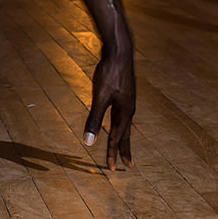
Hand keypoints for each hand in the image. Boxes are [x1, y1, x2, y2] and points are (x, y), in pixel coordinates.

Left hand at [83, 20, 136, 171]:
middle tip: (127, 165)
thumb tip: (88, 142)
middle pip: (125, 134)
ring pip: (124, 124)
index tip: (111, 169)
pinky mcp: (123, 92)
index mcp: (125, 113)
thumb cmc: (110, 72)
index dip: (112, 154)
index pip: (117, 138)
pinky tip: (118, 120)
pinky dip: (120, 123)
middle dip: (124, 149)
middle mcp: (129, 108)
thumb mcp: (99, 97)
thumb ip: (94, 119)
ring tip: (122, 145)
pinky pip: (122, 114)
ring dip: (123, 137)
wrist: (119, 50)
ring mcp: (127, 100)